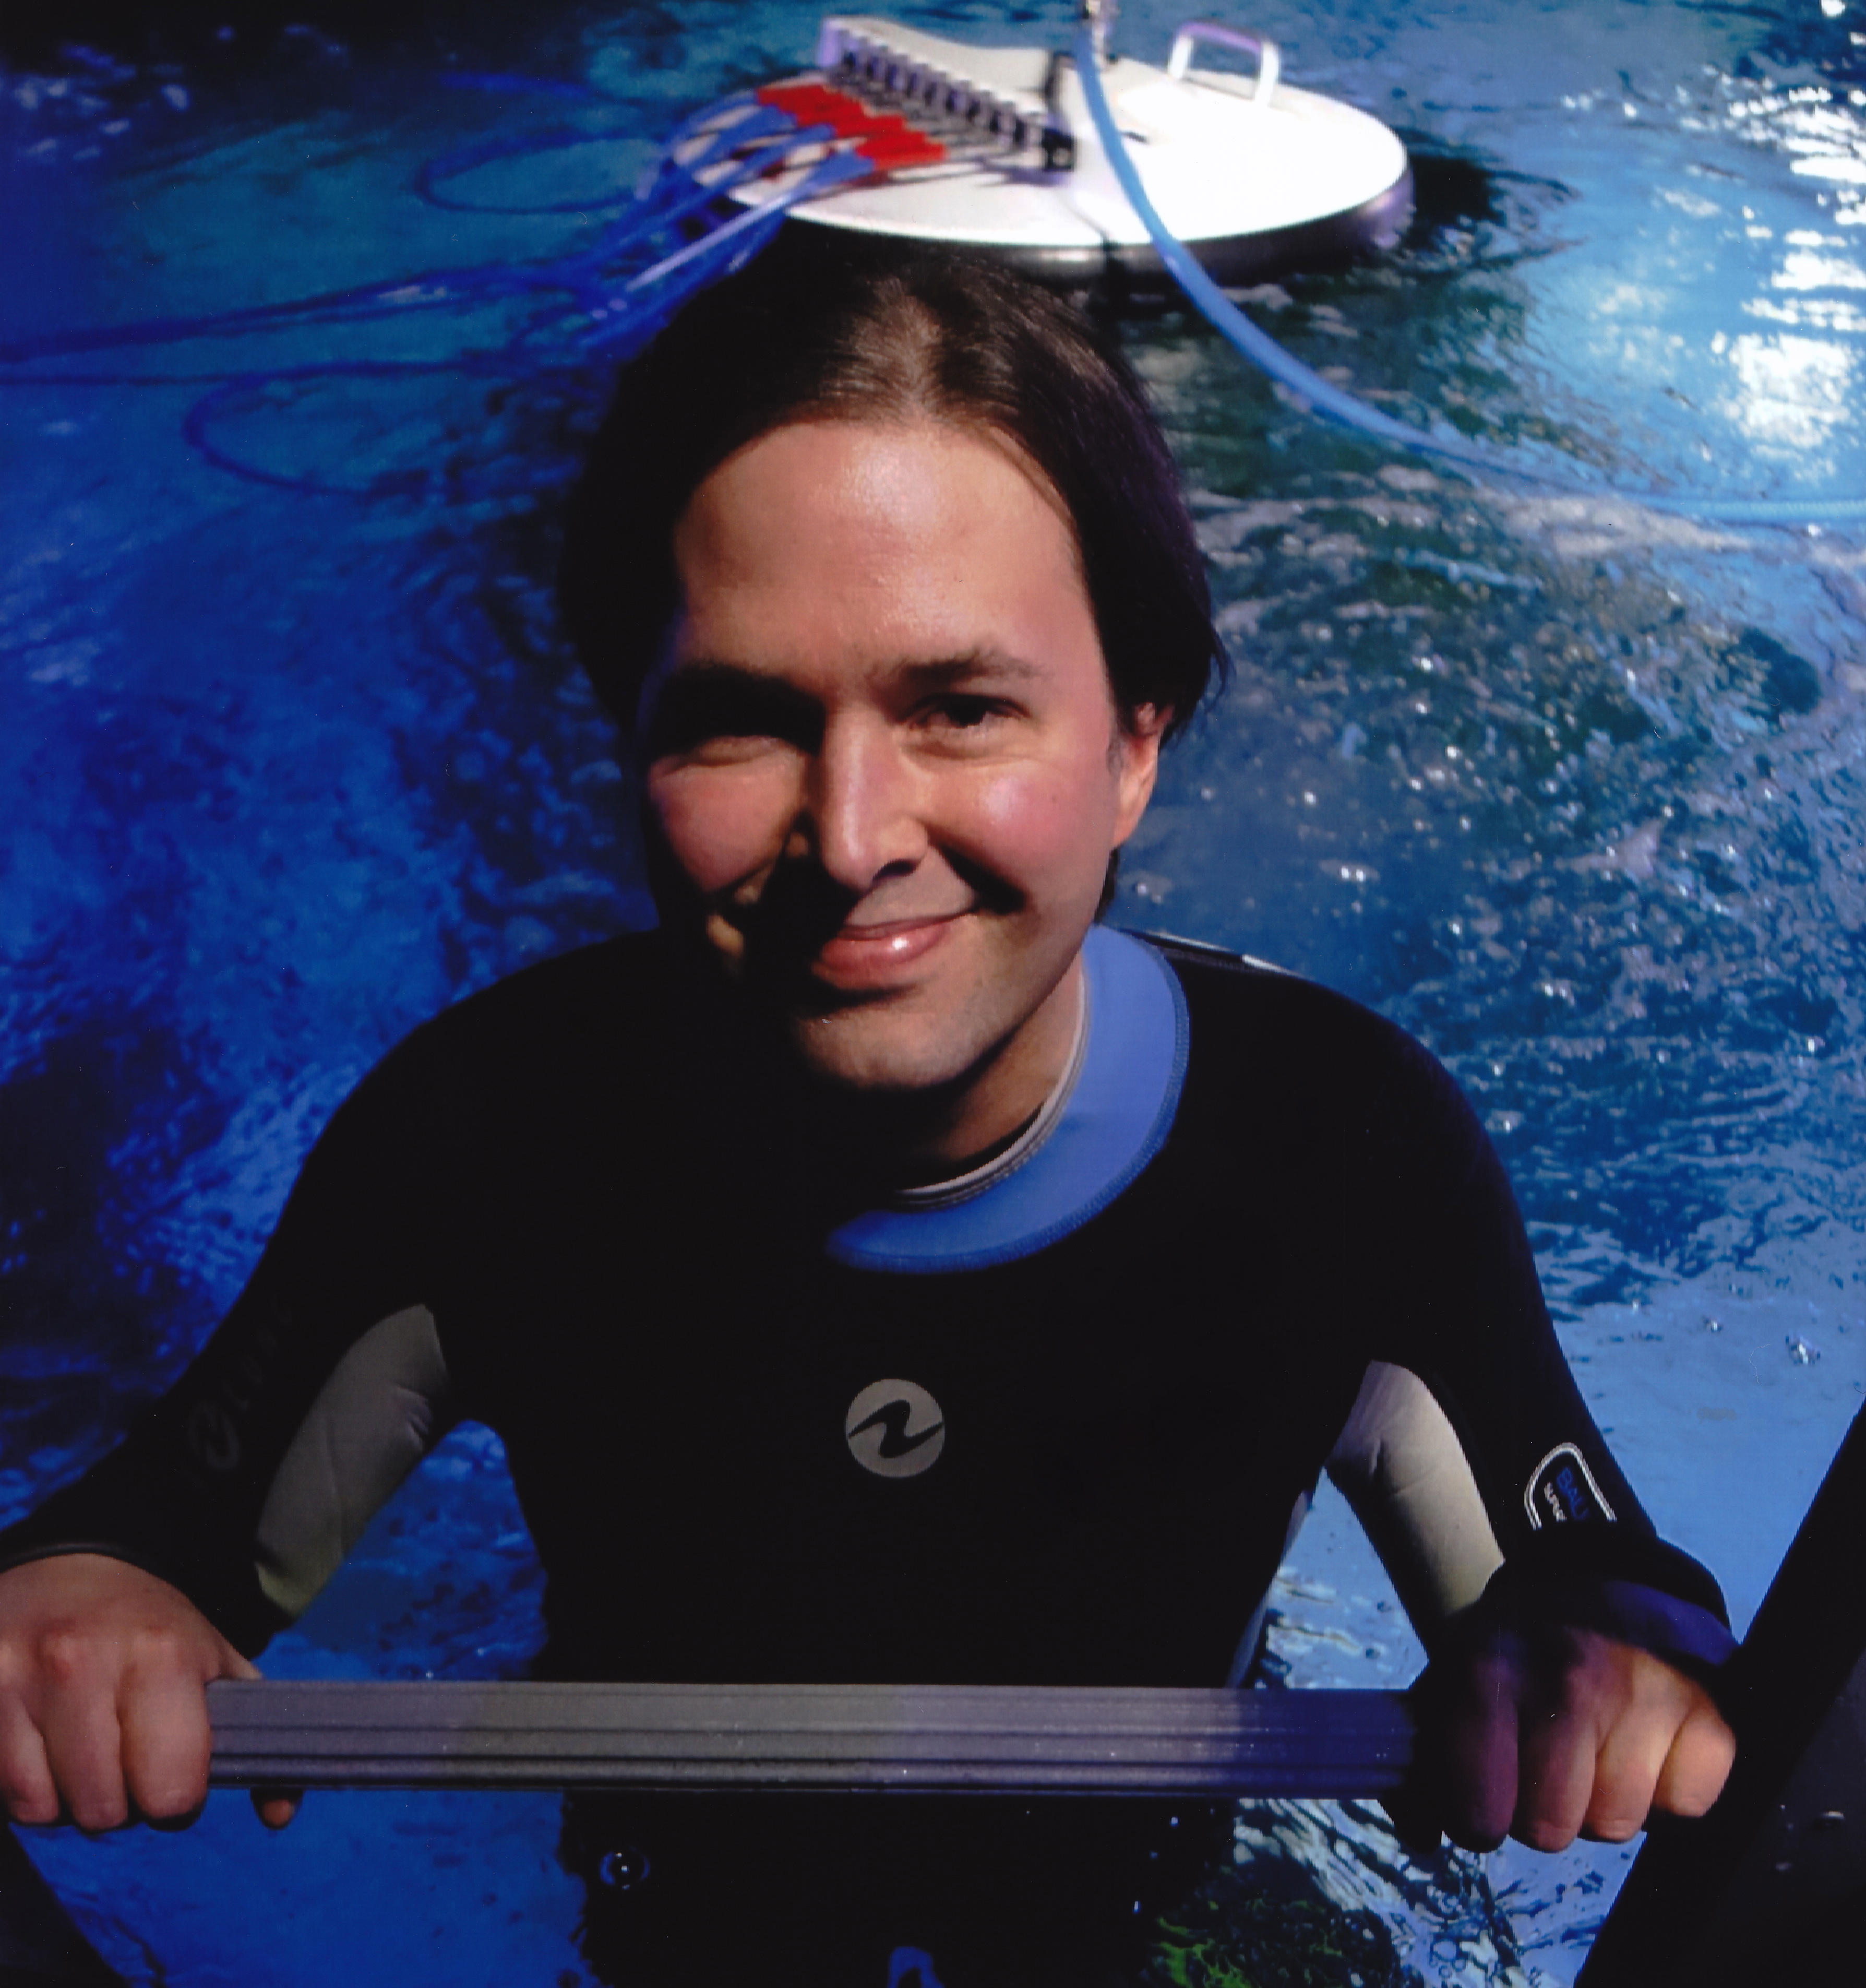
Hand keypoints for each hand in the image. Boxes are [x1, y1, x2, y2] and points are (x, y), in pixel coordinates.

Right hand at [0, 1553, 296, 1831]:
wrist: (77, 1567)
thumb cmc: (157, 1631)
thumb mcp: (219, 1666)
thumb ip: (255, 1738)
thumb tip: (280, 1813)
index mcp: (160, 1657)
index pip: (169, 1792)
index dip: (178, 1797)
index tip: (175, 1772)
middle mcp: (82, 1665)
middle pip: (103, 1813)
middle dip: (121, 1802)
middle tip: (126, 1758)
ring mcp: (16, 1678)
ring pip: (42, 1810)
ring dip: (67, 1798)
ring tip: (85, 1748)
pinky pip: (2, 1792)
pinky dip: (24, 1785)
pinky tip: (44, 1743)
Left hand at [1389, 1621, 1735, 1853]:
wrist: (1597, 1586)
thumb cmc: (1517, 1654)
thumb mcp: (1450, 1685)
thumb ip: (1421, 1764)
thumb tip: (1422, 1836)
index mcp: (1488, 1673)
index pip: (1477, 1811)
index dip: (1476, 1815)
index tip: (1485, 1791)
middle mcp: (1567, 1679)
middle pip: (1549, 1830)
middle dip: (1543, 1809)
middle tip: (1545, 1757)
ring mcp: (1643, 1694)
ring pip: (1616, 1826)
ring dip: (1603, 1799)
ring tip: (1594, 1740)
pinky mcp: (1707, 1712)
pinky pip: (1684, 1807)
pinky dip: (1667, 1789)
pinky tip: (1643, 1740)